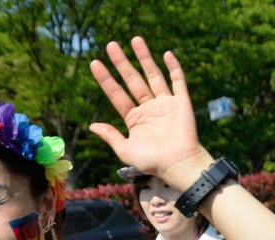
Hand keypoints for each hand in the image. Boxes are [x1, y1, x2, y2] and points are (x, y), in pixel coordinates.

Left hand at [89, 36, 210, 186]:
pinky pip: (178, 81)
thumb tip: (92, 125)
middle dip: (122, 63)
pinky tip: (166, 54)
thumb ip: (111, 135)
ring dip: (144, 58)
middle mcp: (149, 108)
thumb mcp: (125, 150)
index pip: (117, 94)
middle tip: (110, 45)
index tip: (95, 63)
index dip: (106, 79)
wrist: (178, 164)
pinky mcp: (181, 103)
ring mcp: (165, 104)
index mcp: (135, 119)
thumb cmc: (152, 162)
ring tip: (135, 39)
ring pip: (153, 75)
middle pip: (133, 80)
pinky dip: (173, 68)